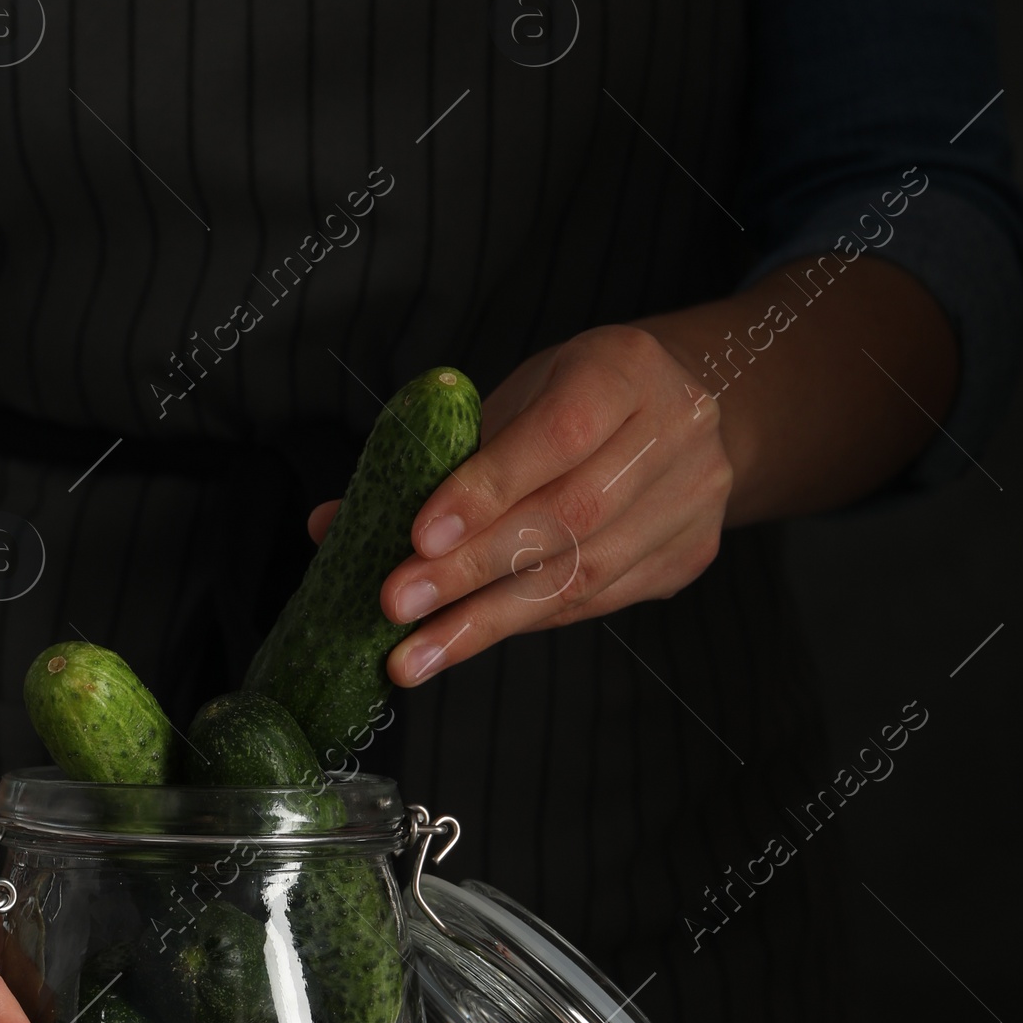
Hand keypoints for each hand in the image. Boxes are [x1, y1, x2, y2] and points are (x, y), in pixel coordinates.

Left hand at [370, 324, 729, 683]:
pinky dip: (524, 621)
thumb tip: (331, 525)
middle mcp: (674, 432)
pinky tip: (468, 638)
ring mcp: (692, 500)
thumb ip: (435, 455)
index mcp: (626, 369)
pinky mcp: (689, 556)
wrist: (687, 408)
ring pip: (584, 575)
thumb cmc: (579, 396)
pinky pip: (596, 603)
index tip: (417, 538)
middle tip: (397, 606)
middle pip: (568, 516)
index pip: (556, 435)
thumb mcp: (515, 396)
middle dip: (470, 569)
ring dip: (487, 620)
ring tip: (416, 653)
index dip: (485, 491)